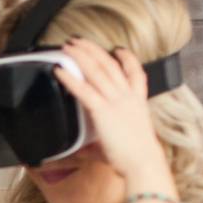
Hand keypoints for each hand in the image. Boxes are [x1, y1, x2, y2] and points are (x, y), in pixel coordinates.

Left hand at [53, 38, 171, 185]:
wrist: (143, 162)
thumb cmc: (135, 157)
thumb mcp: (125, 139)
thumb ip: (105, 139)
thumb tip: (85, 150)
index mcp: (137, 102)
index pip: (136, 73)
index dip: (127, 58)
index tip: (118, 50)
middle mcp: (128, 97)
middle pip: (110, 65)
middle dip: (93, 50)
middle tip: (79, 40)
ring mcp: (116, 101)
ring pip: (97, 70)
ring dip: (81, 55)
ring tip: (68, 46)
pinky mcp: (103, 111)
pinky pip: (83, 89)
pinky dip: (69, 77)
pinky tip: (58, 70)